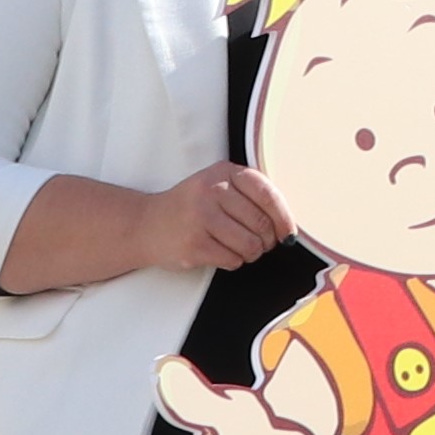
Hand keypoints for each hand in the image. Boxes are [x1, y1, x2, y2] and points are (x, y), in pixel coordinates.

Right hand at [136, 165, 294, 274]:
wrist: (146, 224)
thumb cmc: (190, 207)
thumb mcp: (217, 186)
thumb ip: (250, 196)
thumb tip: (287, 226)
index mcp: (223, 173)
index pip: (267, 194)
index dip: (284, 217)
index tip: (288, 232)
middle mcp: (211, 191)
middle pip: (262, 224)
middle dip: (265, 240)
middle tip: (256, 243)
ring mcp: (201, 218)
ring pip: (250, 245)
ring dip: (250, 253)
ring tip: (237, 248)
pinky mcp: (194, 245)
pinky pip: (233, 260)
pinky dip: (232, 261)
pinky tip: (219, 252)